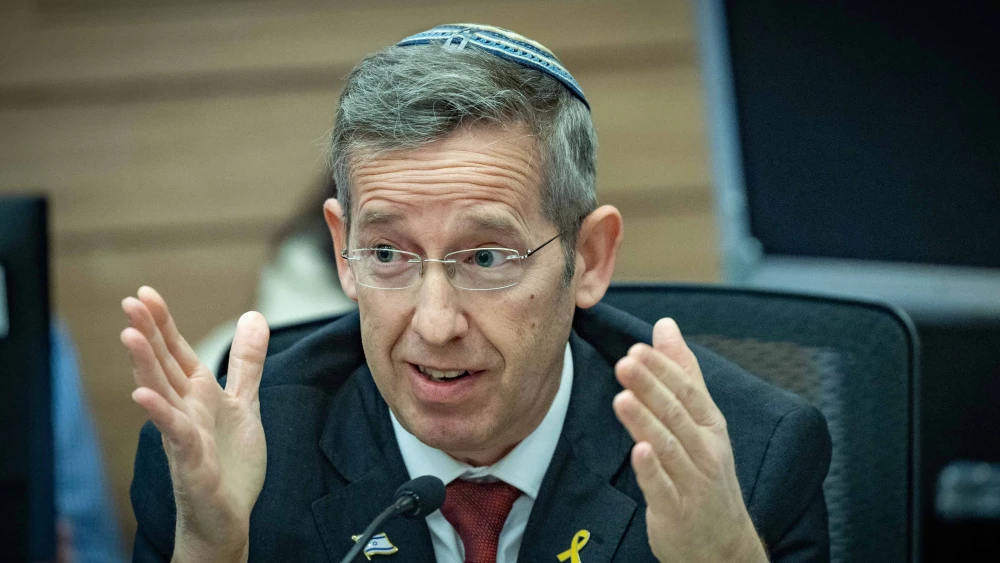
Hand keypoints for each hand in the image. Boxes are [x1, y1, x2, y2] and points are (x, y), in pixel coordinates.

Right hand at [122, 286, 268, 561]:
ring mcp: (183, 434)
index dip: (163, 324)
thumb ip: (247, 362)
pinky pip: (174, 433)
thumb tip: (253, 316)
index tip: (146, 293)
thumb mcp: (244, 402)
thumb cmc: (228, 462)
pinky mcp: (190, 460)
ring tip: (129, 335)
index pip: (176, 352)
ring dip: (145, 365)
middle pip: (163, 365)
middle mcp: (184, 409)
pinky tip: (143, 395)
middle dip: (148, 333)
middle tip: (130, 301)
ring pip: (161, 393)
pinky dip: (160, 414)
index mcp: (197, 394)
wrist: (228, 516)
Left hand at [612, 318, 766, 562]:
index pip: (688, 391)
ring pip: (669, 447)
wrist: (723, 544)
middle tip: (625, 362)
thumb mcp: (702, 421)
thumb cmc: (706, 473)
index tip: (636, 348)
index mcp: (709, 425)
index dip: (662, 369)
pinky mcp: (676, 510)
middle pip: (676, 413)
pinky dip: (652, 470)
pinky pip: (663, 488)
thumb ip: (683, 373)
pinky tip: (638, 452)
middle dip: (651, 387)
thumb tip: (665, 326)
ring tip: (623, 398)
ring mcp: (692, 482)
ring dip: (646, 422)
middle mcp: (705, 450)